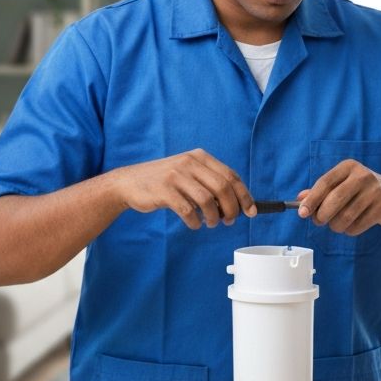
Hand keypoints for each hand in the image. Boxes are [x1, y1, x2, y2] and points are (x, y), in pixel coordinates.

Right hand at [115, 149, 256, 229]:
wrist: (129, 182)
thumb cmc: (164, 182)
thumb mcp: (188, 174)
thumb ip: (209, 183)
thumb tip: (236, 204)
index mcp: (199, 157)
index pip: (230, 175)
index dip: (244, 195)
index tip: (251, 211)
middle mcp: (190, 163)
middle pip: (223, 187)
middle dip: (231, 208)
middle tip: (229, 221)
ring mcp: (176, 175)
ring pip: (207, 200)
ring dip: (213, 217)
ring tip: (210, 224)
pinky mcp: (164, 190)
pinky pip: (188, 210)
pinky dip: (195, 221)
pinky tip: (194, 224)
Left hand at [296, 160, 380, 236]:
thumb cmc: (360, 190)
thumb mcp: (341, 184)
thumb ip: (320, 190)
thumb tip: (300, 199)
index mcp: (348, 167)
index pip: (325, 182)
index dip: (312, 199)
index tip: (302, 213)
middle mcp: (363, 176)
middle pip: (334, 200)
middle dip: (322, 215)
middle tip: (318, 221)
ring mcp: (374, 191)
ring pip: (345, 216)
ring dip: (335, 226)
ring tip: (336, 224)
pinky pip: (357, 226)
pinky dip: (349, 230)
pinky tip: (352, 225)